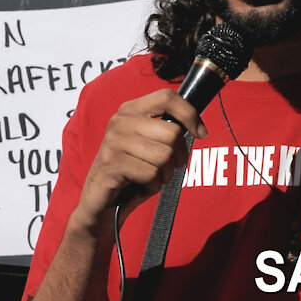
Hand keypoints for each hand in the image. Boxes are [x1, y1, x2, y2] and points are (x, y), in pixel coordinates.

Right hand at [72, 89, 205, 230]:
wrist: (99, 203)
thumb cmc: (131, 174)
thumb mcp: (148, 146)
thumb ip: (166, 131)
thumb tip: (198, 128)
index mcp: (130, 110)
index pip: (167, 97)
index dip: (190, 113)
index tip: (201, 132)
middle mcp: (120, 121)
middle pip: (173, 132)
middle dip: (178, 157)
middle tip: (167, 168)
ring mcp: (113, 141)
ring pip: (164, 156)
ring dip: (165, 175)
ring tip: (151, 178)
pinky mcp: (111, 164)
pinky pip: (151, 174)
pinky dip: (152, 186)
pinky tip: (140, 186)